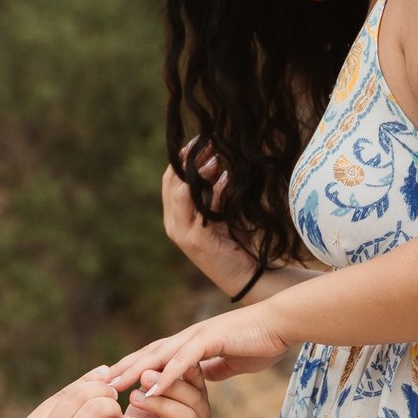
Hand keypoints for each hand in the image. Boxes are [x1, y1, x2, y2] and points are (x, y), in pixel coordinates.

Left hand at [111, 305, 293, 402]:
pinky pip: (184, 361)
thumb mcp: (231, 361)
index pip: (154, 357)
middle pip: (148, 355)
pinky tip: (152, 388)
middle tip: (96, 385)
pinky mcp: (211, 341)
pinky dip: (167, 374)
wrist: (282, 324)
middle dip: (122, 370)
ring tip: (114, 387)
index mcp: (191, 344)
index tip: (112, 383)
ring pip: (159, 357)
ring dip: (136, 372)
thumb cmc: (261, 341)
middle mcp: (189, 339)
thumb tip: (204, 376)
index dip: (132, 369)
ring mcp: (198, 338)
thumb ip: (214, 368)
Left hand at [120, 364, 214, 417]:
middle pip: (194, 395)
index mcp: (196, 402)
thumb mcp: (144, 407)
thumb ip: (145, 387)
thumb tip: (136, 362)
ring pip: (186, 417)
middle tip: (144, 374)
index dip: (175, 364)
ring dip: (160, 404)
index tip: (153, 355)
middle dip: (168, 382)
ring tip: (135, 397)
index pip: (194, 376)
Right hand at [162, 151, 258, 295]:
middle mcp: (173, 224)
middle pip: (171, 182)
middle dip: (188, 160)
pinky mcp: (197, 240)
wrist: (246, 276)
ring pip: (181, 192)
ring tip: (215, 158)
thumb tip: (215, 160)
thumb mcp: (220, 212)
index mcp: (175, 216)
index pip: (170, 180)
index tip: (200, 141)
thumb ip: (213, 191)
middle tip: (207, 143)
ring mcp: (182, 233)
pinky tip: (228, 179)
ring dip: (198, 172)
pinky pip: (202, 207)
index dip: (182, 158)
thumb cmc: (235, 243)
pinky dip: (216, 190)